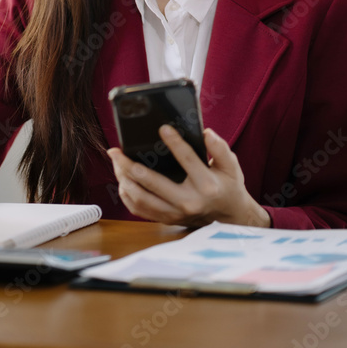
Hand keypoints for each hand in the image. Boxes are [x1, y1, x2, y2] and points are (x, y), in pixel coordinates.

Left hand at [107, 126, 270, 228]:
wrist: (230, 218)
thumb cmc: (228, 186)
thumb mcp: (231, 166)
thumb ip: (220, 148)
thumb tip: (205, 133)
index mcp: (206, 185)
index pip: (187, 160)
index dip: (175, 143)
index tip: (162, 128)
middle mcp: (189, 202)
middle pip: (154, 183)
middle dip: (130, 165)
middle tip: (116, 151)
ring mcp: (176, 214)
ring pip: (142, 199)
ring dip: (124, 180)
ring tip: (116, 162)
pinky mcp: (167, 219)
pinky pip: (141, 210)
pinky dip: (127, 196)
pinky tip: (121, 180)